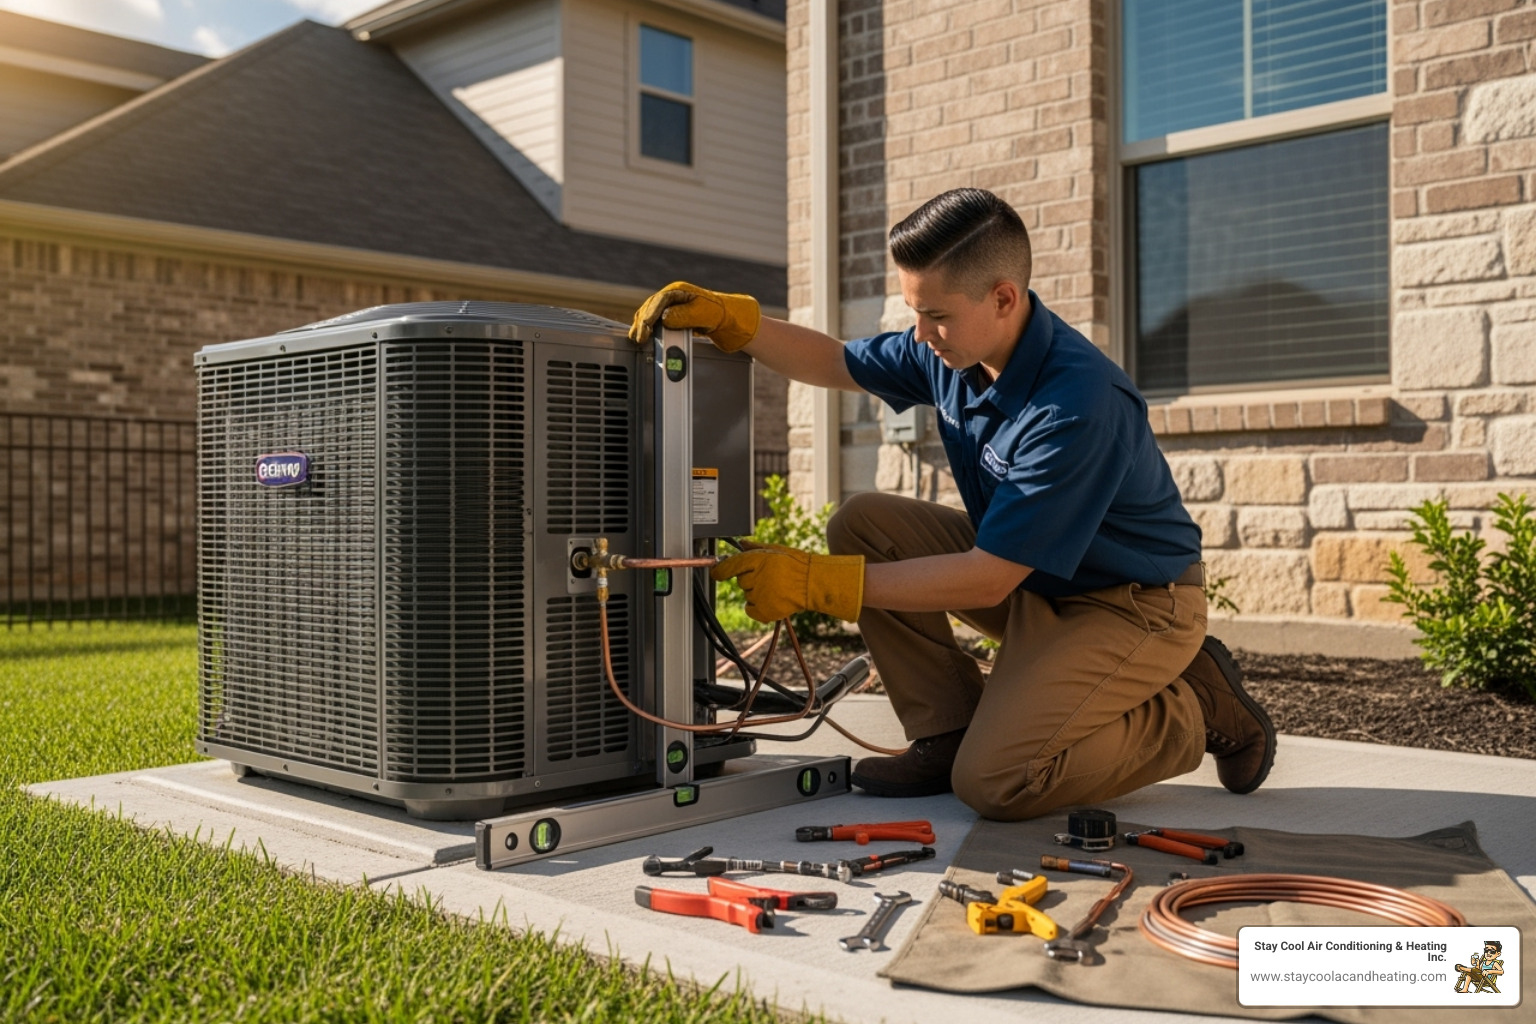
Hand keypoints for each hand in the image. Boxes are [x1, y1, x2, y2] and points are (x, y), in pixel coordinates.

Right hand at [628, 281, 760, 352]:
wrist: (727, 317)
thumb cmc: (717, 313)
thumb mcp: (703, 313)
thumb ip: (684, 315)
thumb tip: (665, 318)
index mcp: (678, 291)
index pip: (659, 301)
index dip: (650, 315)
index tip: (645, 327)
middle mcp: (671, 296)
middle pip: (650, 307)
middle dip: (643, 322)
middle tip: (639, 338)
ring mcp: (669, 305)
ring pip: (649, 312)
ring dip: (641, 325)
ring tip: (637, 338)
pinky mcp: (670, 315)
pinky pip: (654, 319)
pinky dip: (647, 327)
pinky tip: (642, 335)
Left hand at [711, 545, 863, 622]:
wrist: (813, 583)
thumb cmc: (797, 565)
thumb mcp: (776, 549)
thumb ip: (755, 548)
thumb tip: (740, 544)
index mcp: (757, 560)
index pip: (729, 566)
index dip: (719, 570)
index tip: (716, 572)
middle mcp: (756, 577)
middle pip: (741, 581)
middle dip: (750, 579)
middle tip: (768, 577)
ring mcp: (759, 596)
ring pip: (748, 595)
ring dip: (756, 592)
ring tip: (775, 588)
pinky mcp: (764, 611)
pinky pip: (751, 609)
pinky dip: (757, 607)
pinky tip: (771, 600)